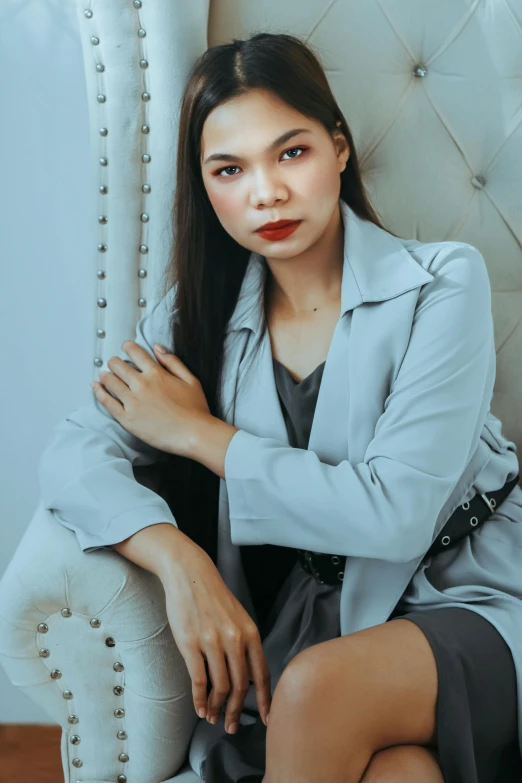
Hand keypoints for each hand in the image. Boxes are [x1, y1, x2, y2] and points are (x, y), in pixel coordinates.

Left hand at [91, 341, 210, 456]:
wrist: (193, 435)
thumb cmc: (195, 410)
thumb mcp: (190, 380)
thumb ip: (173, 362)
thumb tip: (158, 348)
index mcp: (156, 373)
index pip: (135, 352)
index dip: (128, 346)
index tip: (125, 347)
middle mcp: (141, 385)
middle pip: (118, 365)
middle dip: (115, 362)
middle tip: (114, 364)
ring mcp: (132, 402)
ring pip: (110, 381)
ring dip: (105, 375)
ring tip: (104, 375)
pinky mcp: (127, 418)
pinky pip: (107, 402)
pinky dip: (99, 392)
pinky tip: (95, 386)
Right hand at [159, 543, 271, 732]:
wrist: (190, 575)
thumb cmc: (214, 597)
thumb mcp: (238, 618)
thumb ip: (245, 644)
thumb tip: (248, 676)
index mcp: (250, 633)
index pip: (262, 674)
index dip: (265, 700)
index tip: (267, 720)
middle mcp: (235, 639)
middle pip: (241, 686)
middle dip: (237, 711)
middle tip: (232, 727)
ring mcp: (212, 642)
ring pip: (220, 686)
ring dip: (217, 708)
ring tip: (213, 718)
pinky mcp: (191, 644)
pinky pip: (198, 680)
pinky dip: (200, 699)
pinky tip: (200, 708)